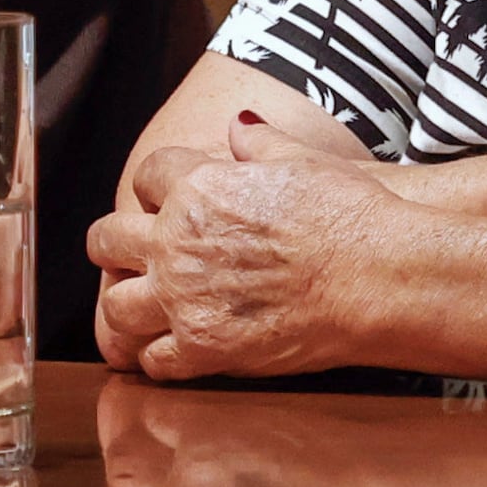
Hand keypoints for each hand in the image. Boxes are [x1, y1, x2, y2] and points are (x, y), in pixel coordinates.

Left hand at [91, 119, 385, 380]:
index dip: (154, 187)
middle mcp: (176, 241)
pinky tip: (176, 350)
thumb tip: (240, 126)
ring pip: (116, 307)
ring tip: (143, 307)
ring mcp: (184, 299)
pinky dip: (161, 357)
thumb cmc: (350, 215)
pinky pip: (154, 361)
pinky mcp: (203, 349)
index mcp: (197, 186)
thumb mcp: (303, 161)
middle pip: (107, 239)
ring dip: (127, 305)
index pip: (145, 176)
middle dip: (114, 244)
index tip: (163, 199)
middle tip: (126, 253)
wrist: (379, 278)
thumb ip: (260, 145)